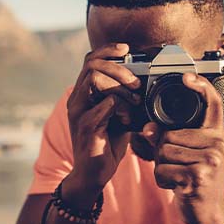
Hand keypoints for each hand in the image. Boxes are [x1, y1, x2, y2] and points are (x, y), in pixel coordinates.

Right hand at [64, 43, 140, 207]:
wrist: (93, 174)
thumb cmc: (106, 144)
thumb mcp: (119, 116)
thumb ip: (126, 99)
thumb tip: (146, 85)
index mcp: (83, 94)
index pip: (90, 60)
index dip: (107, 50)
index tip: (126, 49)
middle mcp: (77, 99)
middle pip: (91, 64)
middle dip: (118, 68)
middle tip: (135, 83)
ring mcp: (79, 112)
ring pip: (94, 79)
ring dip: (118, 85)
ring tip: (133, 101)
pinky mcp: (85, 127)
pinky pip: (104, 105)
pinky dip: (120, 107)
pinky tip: (128, 119)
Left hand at [141, 73, 223, 223]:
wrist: (209, 214)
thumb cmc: (194, 180)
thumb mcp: (187, 155)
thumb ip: (168, 139)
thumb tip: (147, 129)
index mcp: (216, 134)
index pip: (213, 103)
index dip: (200, 86)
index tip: (186, 77)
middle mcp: (217, 144)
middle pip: (169, 134)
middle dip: (162, 152)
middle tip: (177, 166)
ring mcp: (209, 161)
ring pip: (163, 152)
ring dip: (161, 167)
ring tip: (178, 175)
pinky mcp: (198, 177)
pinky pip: (163, 170)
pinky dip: (162, 180)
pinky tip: (177, 186)